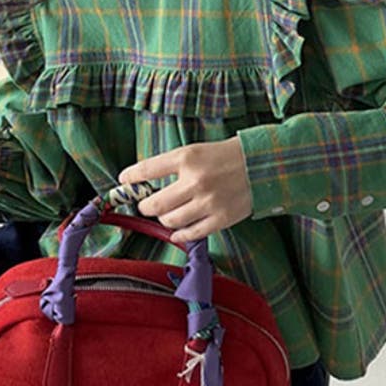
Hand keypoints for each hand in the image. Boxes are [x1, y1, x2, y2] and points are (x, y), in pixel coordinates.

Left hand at [117, 136, 252, 242]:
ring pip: (170, 221)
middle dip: (145, 206)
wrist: (261, 165)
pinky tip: (177, 231)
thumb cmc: (224, 157)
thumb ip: (171, 165)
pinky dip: (179, 235)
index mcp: (187, 158)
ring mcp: (208, 202)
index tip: (124, 181)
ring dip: (163, 219)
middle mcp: (196, 181)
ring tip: (167, 214)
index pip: (147, 170)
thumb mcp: (195, 151)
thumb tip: (142, 181)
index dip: (130, 178)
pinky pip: (191, 234)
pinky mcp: (221, 219)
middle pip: (155, 204)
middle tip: (146, 205)